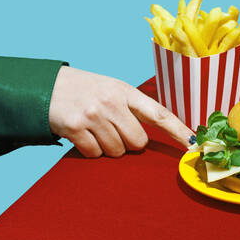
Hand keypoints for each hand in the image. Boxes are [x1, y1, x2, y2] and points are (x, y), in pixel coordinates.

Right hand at [49, 66, 193, 157]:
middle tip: (113, 130)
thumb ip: (132, 107)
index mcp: (125, 91)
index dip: (178, 130)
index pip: (158, 113)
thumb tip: (151, 135)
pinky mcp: (75, 127)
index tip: (193, 143)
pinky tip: (82, 134)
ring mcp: (93, 115)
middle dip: (129, 143)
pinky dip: (91, 150)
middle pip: (138, 142)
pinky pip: (95, 154)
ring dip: (108, 147)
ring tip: (95, 129)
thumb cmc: (86, 90)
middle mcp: (111, 102)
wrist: (46, 85)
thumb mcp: (112, 89)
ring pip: (117, 151)